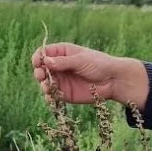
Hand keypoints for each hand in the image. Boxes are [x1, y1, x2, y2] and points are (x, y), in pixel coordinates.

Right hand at [30, 42, 146, 106]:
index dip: (38, 58)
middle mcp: (59, 66)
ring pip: (44, 83)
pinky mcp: (65, 93)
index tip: (38, 63)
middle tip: (42, 76)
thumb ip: (63, 62)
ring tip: (47, 88)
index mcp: (62, 52)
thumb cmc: (99, 64)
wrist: (113, 80)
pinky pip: (52, 96)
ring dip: (43, 85)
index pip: (44, 53)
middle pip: (41, 68)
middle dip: (39, 72)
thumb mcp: (80, 60)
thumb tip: (45, 61)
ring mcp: (61, 80)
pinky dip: (49, 98)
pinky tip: (50, 98)